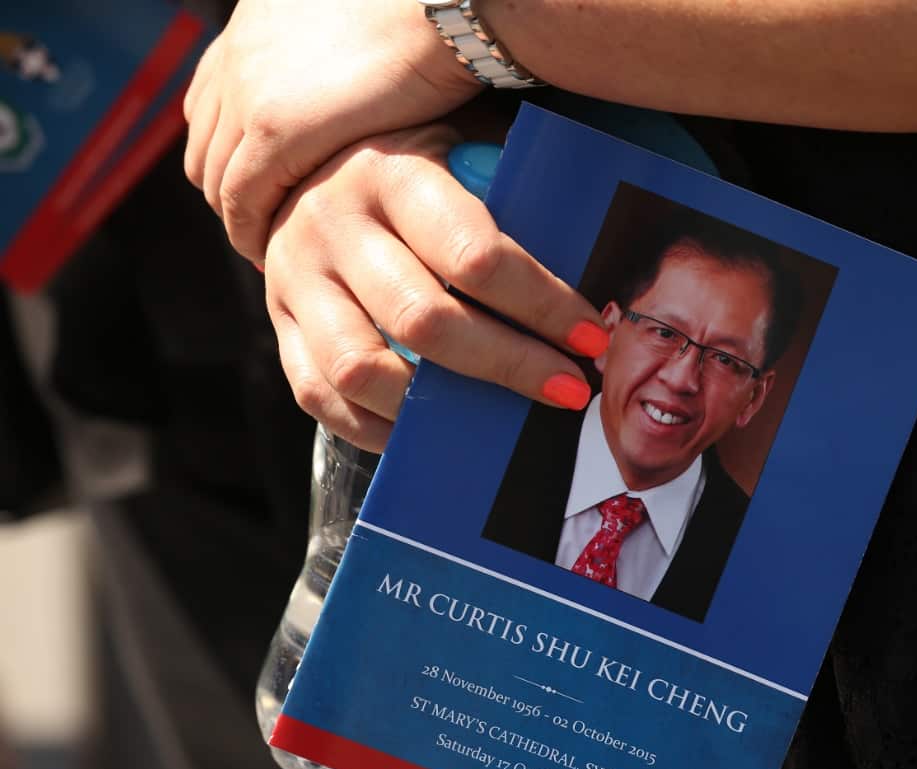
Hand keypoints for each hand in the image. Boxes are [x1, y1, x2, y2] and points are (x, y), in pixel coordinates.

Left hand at [183, 0, 480, 263]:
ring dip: (240, 219)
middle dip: (230, 194)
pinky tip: (274, 254)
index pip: (212, 107)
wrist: (441, 3)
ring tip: (273, 249)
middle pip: (206, 146)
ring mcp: (248, 93)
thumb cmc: (424, 16)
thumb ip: (329, 64)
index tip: (258, 193)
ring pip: (217, 179)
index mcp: (252, 31)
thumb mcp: (356, 34)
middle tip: (265, 231)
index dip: (230, 157)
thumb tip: (350, 98)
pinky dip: (251, 232)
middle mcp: (237, 59)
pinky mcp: (274, 129)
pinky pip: (242, 199)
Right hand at [264, 124, 609, 452]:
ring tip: (499, 419)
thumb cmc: (417, 165)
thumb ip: (512, 196)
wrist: (303, 160)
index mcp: (392, 172)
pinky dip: (378, 427)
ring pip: (362, 368)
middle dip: (510, 365)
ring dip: (439, 407)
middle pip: (424, 320)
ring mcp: (294, 279)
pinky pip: (320, 395)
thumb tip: (594, 273)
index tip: (592, 337)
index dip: (542, 305)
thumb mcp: (463, 148)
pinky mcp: (279, 325)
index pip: (474, 253)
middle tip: (570, 390)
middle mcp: (333, 223)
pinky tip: (433, 428)